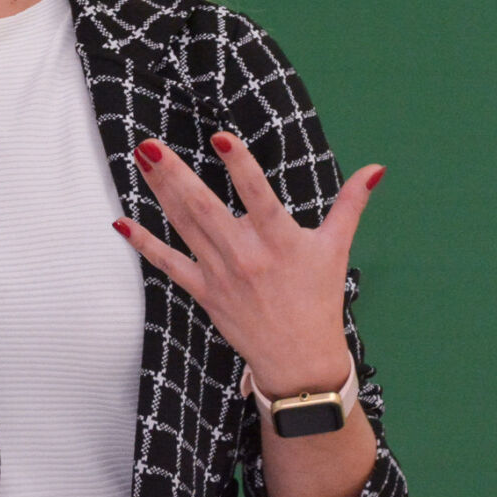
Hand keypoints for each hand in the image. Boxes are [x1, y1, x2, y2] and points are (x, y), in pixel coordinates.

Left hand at [112, 133, 383, 397]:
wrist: (299, 359)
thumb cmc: (319, 298)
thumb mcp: (336, 248)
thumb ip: (351, 204)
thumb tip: (375, 168)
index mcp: (280, 240)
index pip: (257, 195)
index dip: (240, 166)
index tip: (220, 137)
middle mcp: (246, 255)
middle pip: (204, 208)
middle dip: (175, 175)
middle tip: (151, 145)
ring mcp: (220, 274)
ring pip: (183, 226)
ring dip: (159, 192)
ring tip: (141, 159)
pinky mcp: (203, 291)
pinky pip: (168, 264)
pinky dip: (143, 244)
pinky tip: (121, 222)